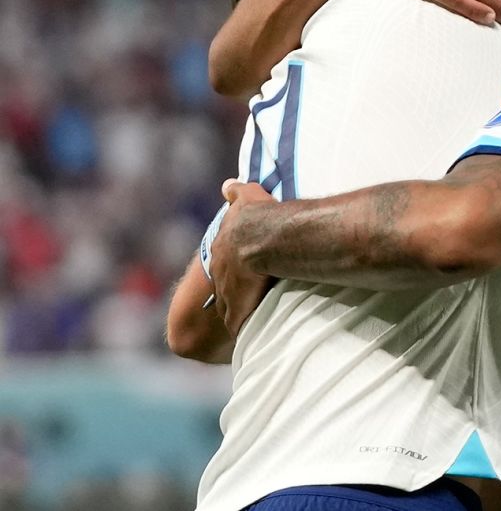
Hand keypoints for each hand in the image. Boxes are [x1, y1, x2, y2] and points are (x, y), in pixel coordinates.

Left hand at [209, 180, 278, 336]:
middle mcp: (219, 273)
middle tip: (244, 294)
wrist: (265, 239)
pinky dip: (244, 326)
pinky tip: (253, 331)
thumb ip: (237, 193)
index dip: (232, 267)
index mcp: (221, 250)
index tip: (241, 270)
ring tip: (249, 315)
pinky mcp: (237, 310)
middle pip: (222, 287)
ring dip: (237, 310)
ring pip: (228, 307)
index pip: (223, 262)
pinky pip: (239, 322)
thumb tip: (227, 184)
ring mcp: (226, 294)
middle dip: (232, 291)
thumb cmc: (260, 217)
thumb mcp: (247, 198)